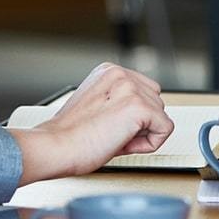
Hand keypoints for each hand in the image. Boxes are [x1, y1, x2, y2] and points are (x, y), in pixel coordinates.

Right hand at [9, 62, 173, 183]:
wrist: (53, 148)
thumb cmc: (68, 136)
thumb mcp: (96, 104)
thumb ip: (118, 99)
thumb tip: (143, 112)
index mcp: (111, 71)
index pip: (145, 91)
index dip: (131, 116)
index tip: (108, 125)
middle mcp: (122, 74)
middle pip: (156, 102)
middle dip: (140, 123)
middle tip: (111, 134)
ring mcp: (132, 89)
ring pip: (161, 116)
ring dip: (142, 134)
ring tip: (113, 138)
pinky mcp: (140, 107)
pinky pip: (164, 129)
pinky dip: (149, 144)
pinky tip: (124, 144)